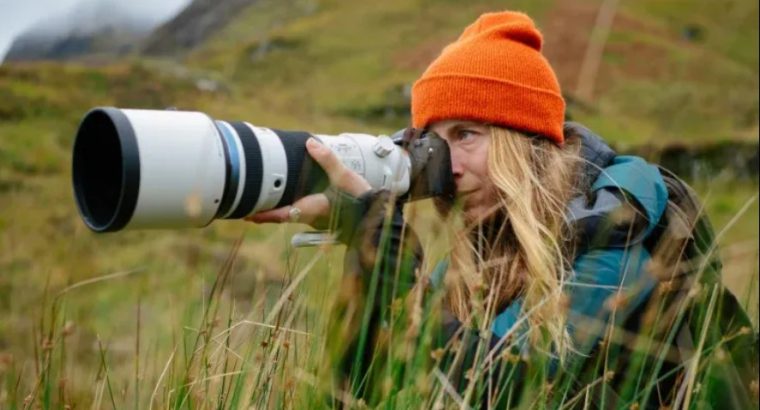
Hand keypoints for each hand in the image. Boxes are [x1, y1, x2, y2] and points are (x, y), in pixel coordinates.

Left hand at [245, 137, 371, 226]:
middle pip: (282, 217)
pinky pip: (300, 213)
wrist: (375, 215)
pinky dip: (289, 207)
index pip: (282, 214)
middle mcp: (311, 217)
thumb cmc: (359, 199)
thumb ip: (327, 160)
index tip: (247, 213)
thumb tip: (309, 143)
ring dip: (276, 211)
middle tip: (245, 209)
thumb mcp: (344, 176)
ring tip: (261, 202)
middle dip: (264, 214)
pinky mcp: (321, 217)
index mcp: (312, 209)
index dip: (263, 214)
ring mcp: (315, 219)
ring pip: (290, 215)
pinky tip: (288, 199)